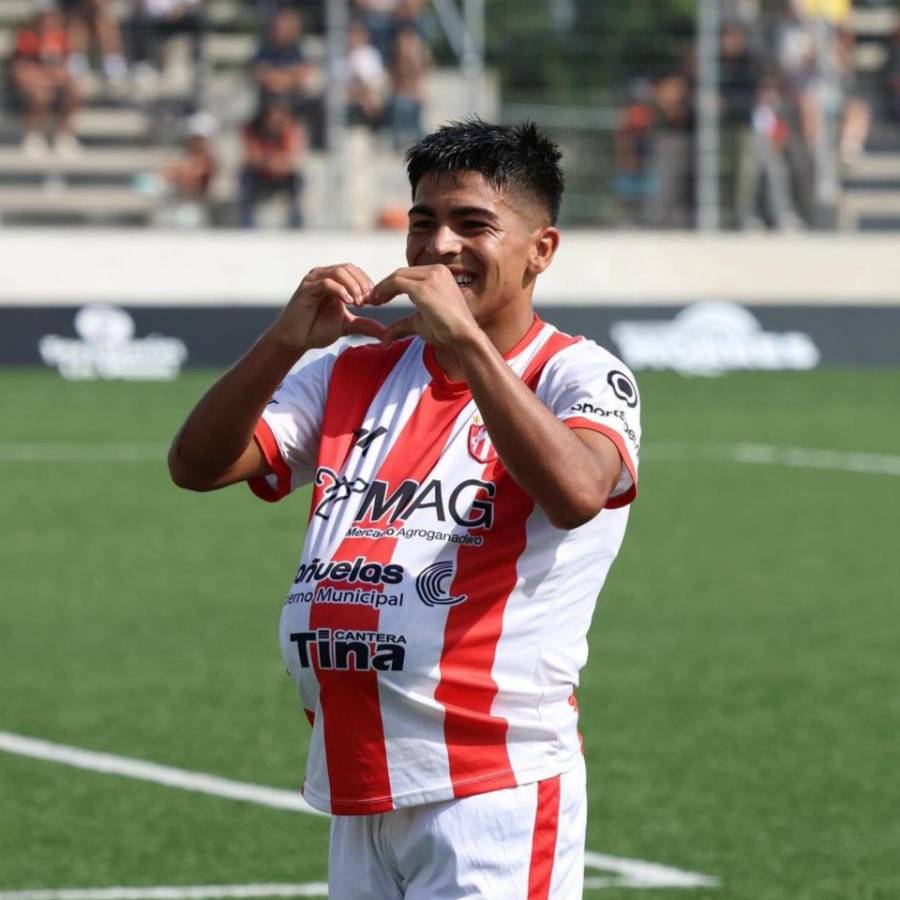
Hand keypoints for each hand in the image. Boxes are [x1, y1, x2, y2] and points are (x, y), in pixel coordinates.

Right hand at [270, 264, 385, 350]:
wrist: (296, 340)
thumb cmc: (318, 330)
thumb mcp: (348, 325)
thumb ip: (366, 325)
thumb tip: (386, 333)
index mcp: (334, 281)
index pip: (356, 271)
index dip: (368, 283)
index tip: (377, 301)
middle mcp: (324, 275)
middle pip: (349, 268)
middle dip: (362, 283)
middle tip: (370, 301)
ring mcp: (314, 280)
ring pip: (339, 272)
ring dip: (353, 286)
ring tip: (359, 303)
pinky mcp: (306, 288)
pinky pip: (326, 282)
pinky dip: (340, 290)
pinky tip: (349, 302)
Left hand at [371, 265, 479, 346]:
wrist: (464, 337)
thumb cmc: (447, 332)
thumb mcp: (420, 323)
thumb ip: (402, 326)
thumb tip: (384, 340)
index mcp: (440, 274)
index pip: (410, 274)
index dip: (392, 285)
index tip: (380, 298)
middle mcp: (437, 270)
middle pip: (402, 273)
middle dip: (384, 285)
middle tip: (372, 299)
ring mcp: (431, 277)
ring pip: (397, 276)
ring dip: (382, 287)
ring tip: (373, 301)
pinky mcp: (423, 288)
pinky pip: (396, 283)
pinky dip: (384, 291)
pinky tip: (378, 302)